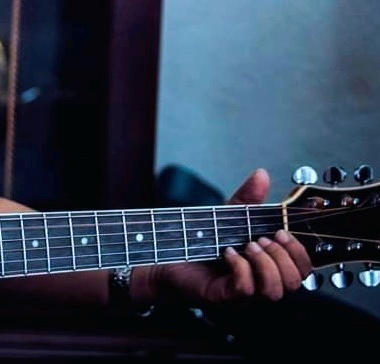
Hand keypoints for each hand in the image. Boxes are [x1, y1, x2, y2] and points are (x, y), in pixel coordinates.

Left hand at [145, 168, 312, 305]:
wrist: (166, 251)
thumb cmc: (201, 239)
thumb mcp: (229, 216)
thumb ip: (248, 198)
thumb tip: (262, 174)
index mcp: (269, 265)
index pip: (304, 269)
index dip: (299, 251)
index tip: (280, 232)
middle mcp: (260, 281)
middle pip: (296, 282)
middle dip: (282, 256)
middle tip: (260, 240)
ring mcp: (244, 292)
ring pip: (275, 291)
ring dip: (266, 264)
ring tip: (247, 246)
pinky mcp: (224, 295)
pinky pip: (245, 289)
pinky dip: (241, 268)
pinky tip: (228, 254)